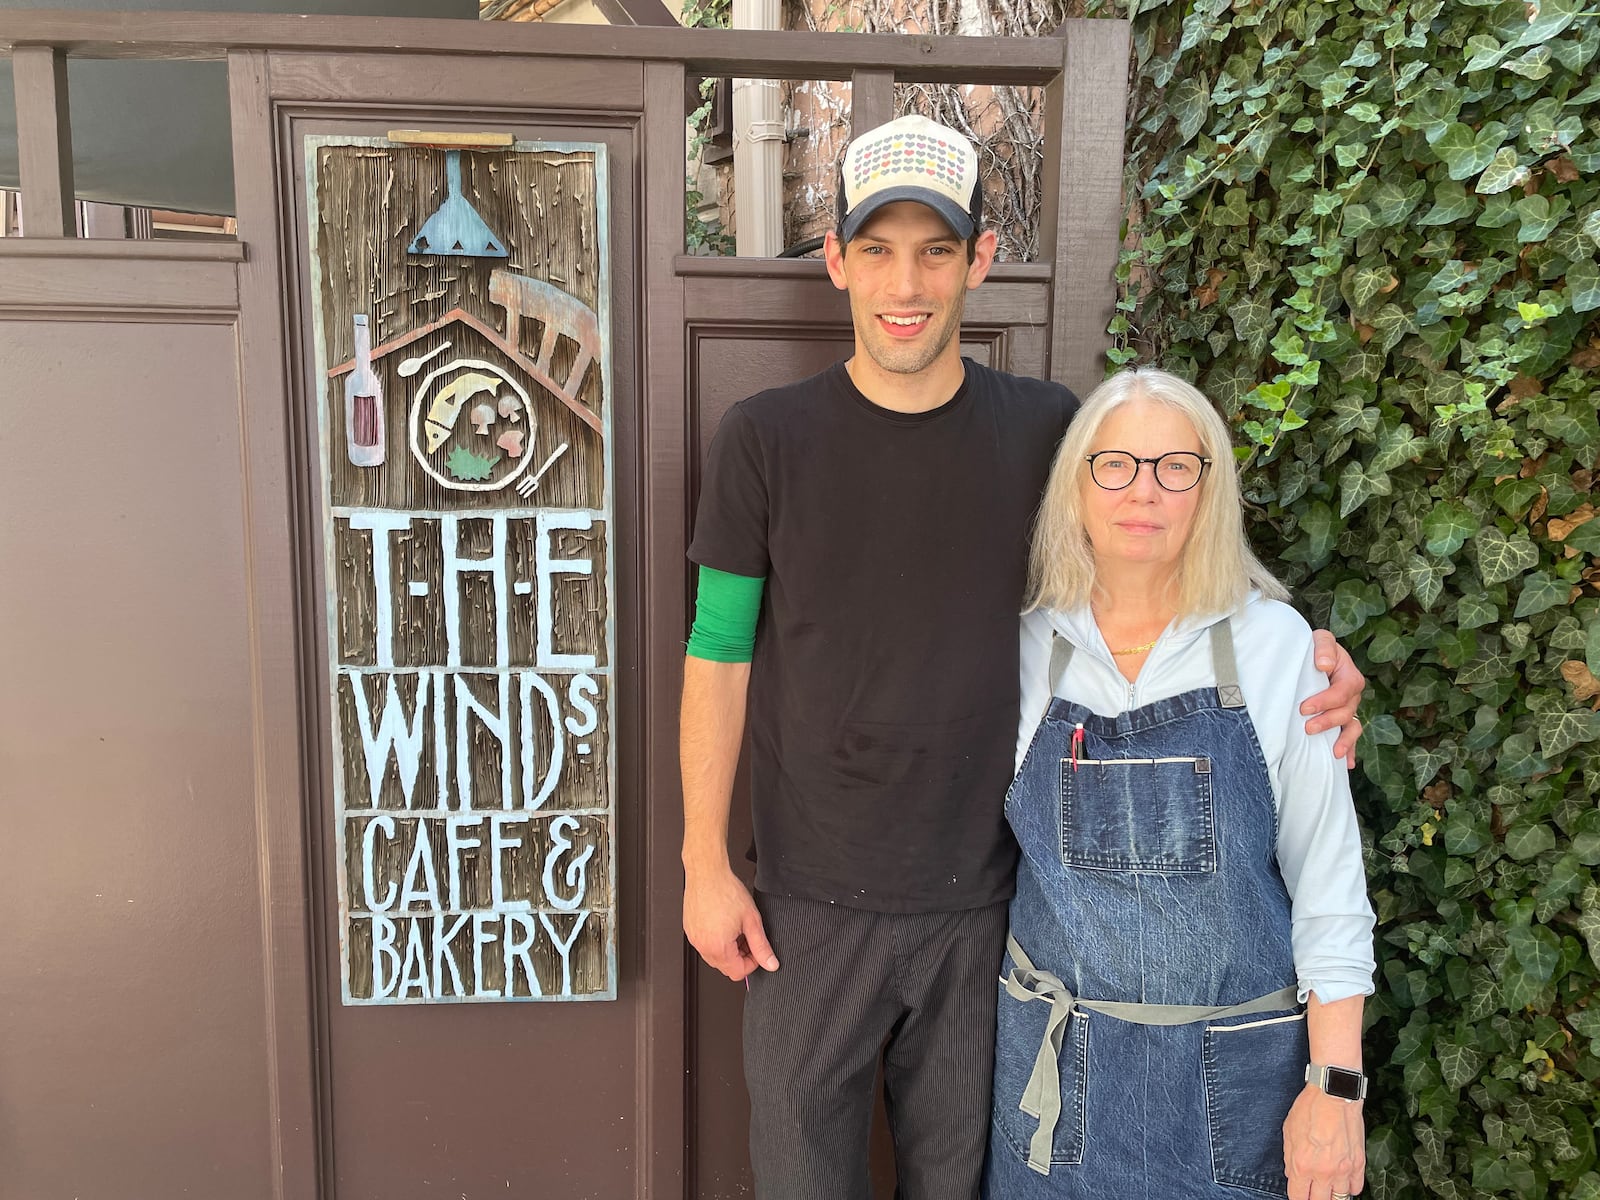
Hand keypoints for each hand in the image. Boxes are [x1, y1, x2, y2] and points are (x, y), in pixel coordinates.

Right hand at [683, 865, 778, 981]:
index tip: (756, 951)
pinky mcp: (689, 930)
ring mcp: (694, 939)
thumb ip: (762, 945)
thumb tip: (770, 963)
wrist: (707, 873)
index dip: (751, 963)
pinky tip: (723, 924)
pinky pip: (704, 945)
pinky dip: (715, 941)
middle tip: (747, 937)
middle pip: (725, 967)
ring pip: (714, 957)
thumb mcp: (751, 920)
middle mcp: (703, 946)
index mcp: (719, 947)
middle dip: (740, 956)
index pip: (737, 972)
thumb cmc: (726, 891)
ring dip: (728, 949)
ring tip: (735, 929)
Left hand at [1284, 1084, 1364, 1199]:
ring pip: (1339, 1199)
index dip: (1297, 1197)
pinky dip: (1349, 1188)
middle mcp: (1323, 1173)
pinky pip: (1356, 1188)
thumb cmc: (1309, 1109)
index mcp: (1302, 1165)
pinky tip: (1342, 1182)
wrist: (1334, 1094)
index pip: (1298, 1197)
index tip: (1298, 1194)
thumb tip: (1292, 1173)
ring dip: (1332, 1195)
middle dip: (1313, 1198)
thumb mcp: (1288, 1132)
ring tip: (1327, 1188)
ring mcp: (1343, 1170)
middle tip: (1312, 1191)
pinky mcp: (1359, 1164)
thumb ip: (1289, 1158)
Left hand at [1303, 629, 1365, 767]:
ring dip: (1343, 741)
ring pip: (1352, 727)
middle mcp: (1352, 695)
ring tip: (1333, 752)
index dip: (1325, 701)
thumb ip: (1324, 648)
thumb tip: (1324, 664)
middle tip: (1308, 728)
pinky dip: (1350, 750)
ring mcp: (1349, 709)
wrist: (1315, 656)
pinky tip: (1346, 764)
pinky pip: (1350, 736)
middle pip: (1346, 712)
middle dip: (1328, 722)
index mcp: (1349, 676)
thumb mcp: (1321, 640)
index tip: (1304, 708)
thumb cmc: (1317, 649)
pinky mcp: (1342, 719)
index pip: (1342, 691)